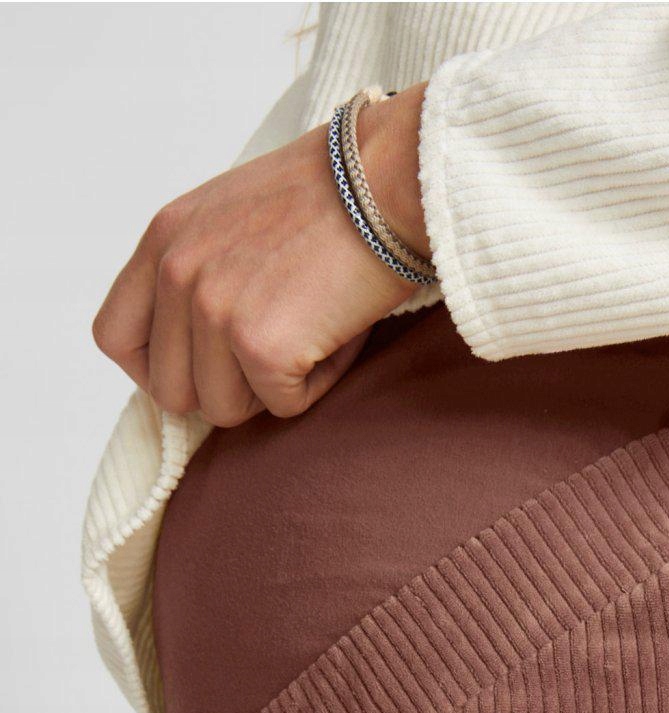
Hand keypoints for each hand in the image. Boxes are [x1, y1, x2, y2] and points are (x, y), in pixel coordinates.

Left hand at [92, 83, 430, 426]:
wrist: (388, 179)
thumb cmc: (332, 196)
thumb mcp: (230, 217)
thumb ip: (197, 272)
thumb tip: (196, 348)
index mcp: (164, 240)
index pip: (115, 337)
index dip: (158, 368)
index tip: (202, 367)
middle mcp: (177, 273)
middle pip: (171, 392)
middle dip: (226, 388)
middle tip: (276, 351)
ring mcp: (214, 310)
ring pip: (224, 410)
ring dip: (274, 388)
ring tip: (310, 334)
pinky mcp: (260, 345)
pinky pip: (284, 406)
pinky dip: (318, 383)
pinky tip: (338, 333)